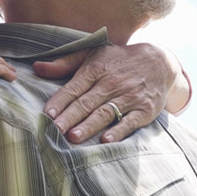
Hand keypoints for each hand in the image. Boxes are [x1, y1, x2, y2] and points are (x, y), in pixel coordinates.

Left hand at [33, 43, 183, 142]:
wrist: (159, 62)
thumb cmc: (117, 61)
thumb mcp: (92, 54)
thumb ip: (64, 63)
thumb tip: (37, 68)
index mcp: (96, 69)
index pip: (74, 87)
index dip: (60, 101)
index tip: (47, 114)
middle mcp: (112, 83)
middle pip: (87, 103)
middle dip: (70, 117)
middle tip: (55, 130)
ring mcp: (129, 97)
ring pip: (106, 113)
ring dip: (89, 126)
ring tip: (73, 137)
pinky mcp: (145, 109)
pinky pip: (130, 122)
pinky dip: (119, 131)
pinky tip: (106, 140)